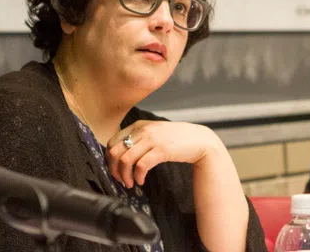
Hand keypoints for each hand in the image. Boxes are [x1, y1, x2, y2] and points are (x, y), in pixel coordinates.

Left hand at [105, 120, 221, 187]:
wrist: (199, 140)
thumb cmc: (176, 139)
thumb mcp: (154, 133)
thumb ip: (138, 139)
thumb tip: (121, 157)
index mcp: (138, 126)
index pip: (112, 142)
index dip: (110, 160)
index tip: (115, 171)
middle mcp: (142, 130)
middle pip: (115, 152)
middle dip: (114, 170)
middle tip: (121, 180)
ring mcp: (152, 139)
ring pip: (126, 160)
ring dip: (125, 176)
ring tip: (131, 184)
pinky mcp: (161, 150)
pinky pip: (141, 166)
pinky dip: (138, 177)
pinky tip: (141, 181)